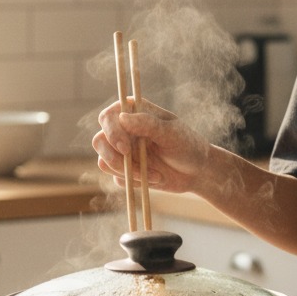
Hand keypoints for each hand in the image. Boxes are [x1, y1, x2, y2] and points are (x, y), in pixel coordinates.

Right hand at [93, 98, 210, 193]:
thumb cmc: (187, 146)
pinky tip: (156, 178)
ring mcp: (123, 151)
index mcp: (135, 113)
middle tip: (135, 168)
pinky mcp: (125, 170)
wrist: (197, 172)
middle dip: (114, 157)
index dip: (111, 131)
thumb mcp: (172, 133)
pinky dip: (135, 182)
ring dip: (129, 172)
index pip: (108, 116)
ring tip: (156, 174)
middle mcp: (125, 131)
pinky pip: (117, 179)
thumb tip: (122, 117)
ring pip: (104, 162)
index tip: (125, 147)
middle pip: (99, 141)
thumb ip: (148, 124)